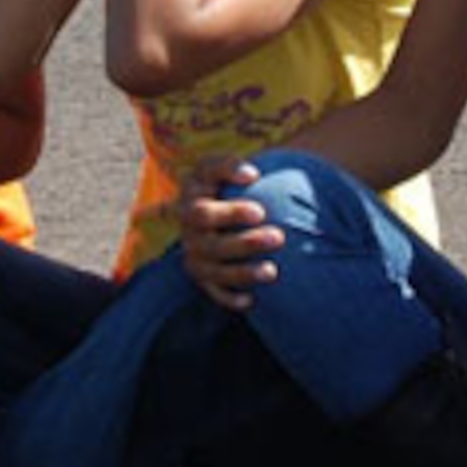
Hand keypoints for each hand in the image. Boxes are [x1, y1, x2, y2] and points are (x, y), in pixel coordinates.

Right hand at [177, 152, 282, 311]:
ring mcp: (193, 250)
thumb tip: (252, 175)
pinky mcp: (200, 274)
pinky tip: (251, 299)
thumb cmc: (233, 186)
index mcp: (195, 189)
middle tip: (279, 237)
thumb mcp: (229, 168)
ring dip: (241, 271)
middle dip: (240, 233)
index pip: (208, 183)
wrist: (220, 214)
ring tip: (272, 271)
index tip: (257, 187)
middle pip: (209, 230)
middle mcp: (188, 222)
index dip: (228, 182)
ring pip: (212, 266)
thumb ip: (235, 166)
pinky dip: (229, 297)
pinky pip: (212, 290)